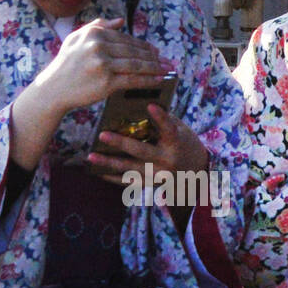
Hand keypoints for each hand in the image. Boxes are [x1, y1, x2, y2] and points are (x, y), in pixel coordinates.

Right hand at [42, 17, 165, 112]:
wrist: (54, 88)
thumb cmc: (65, 65)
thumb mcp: (76, 38)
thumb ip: (98, 26)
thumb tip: (120, 21)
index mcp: (94, 34)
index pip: (125, 38)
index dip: (142, 45)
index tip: (155, 51)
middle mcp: (99, 46)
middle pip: (133, 50)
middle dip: (152, 56)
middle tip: (166, 60)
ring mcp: (103, 64)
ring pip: (135, 64)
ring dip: (154, 67)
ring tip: (165, 69)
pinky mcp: (106, 82)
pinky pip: (132, 79)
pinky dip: (147, 80)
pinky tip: (157, 80)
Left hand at [86, 103, 208, 186]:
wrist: (196, 172)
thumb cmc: (184, 143)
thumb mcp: (180, 130)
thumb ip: (164, 120)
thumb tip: (139, 104)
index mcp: (176, 142)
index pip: (169, 128)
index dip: (161, 117)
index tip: (150, 105)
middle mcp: (167, 160)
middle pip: (142, 151)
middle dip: (121, 143)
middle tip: (102, 134)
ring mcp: (158, 174)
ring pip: (130, 169)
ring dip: (109, 162)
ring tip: (91, 156)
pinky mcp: (151, 184)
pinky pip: (129, 182)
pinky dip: (113, 177)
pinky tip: (98, 171)